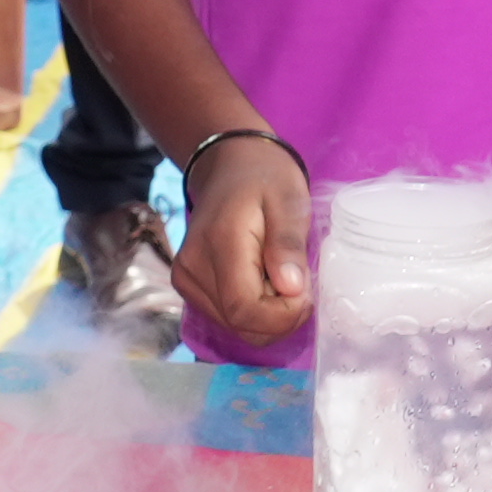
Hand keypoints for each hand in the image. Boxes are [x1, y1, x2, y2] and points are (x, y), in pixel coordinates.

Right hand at [171, 130, 309, 352]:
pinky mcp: (186, 285)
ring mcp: (185, 278)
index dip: (282, 316)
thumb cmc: (265, 179)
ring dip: (266, 313)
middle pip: (239, 323)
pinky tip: (262, 280)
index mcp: (219, 243)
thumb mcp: (289, 201)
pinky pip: (226, 317)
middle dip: (278, 317)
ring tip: (278, 275)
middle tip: (298, 283)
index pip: (245, 309)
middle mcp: (192, 267)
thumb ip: (289, 245)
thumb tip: (292, 290)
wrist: (230, 165)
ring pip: (234, 325)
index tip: (306, 293)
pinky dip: (252, 310)